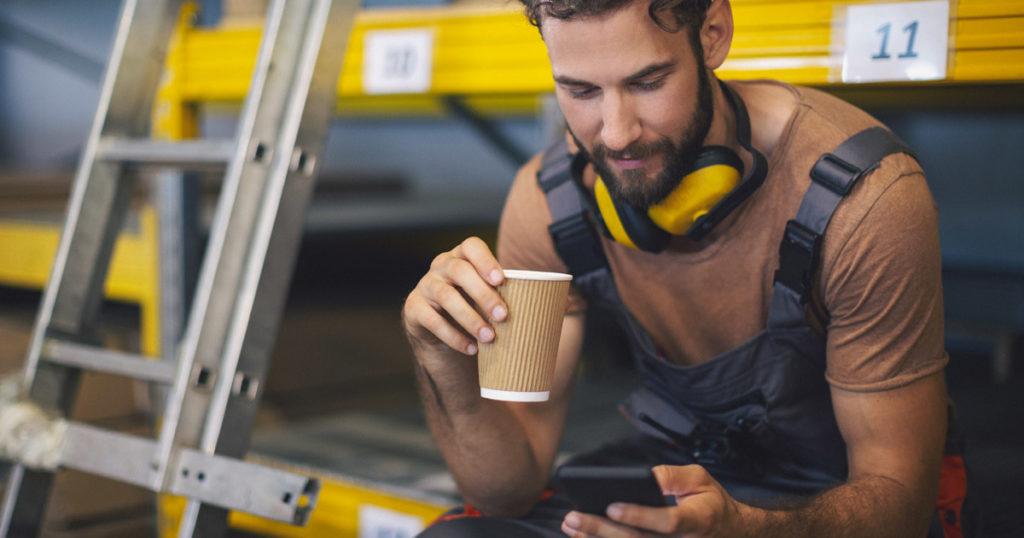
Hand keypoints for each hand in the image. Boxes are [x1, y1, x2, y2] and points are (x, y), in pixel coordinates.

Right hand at [402, 237, 508, 355]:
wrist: (438, 325)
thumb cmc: (473, 303)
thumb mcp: (485, 293)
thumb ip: (503, 292)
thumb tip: (538, 304)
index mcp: (462, 256)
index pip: (471, 246)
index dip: (486, 260)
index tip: (502, 280)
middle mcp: (441, 265)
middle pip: (460, 271)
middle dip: (483, 294)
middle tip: (503, 316)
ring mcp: (425, 285)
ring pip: (446, 296)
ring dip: (470, 318)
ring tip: (490, 337)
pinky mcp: (414, 307)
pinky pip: (432, 320)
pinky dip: (454, 336)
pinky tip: (472, 348)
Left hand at [561, 465, 748, 537]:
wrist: (729, 533)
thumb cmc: (709, 503)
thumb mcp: (700, 480)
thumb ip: (673, 476)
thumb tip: (644, 477)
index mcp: (698, 520)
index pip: (668, 521)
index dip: (640, 515)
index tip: (612, 506)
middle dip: (602, 529)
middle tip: (573, 517)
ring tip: (571, 525)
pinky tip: (583, 537)